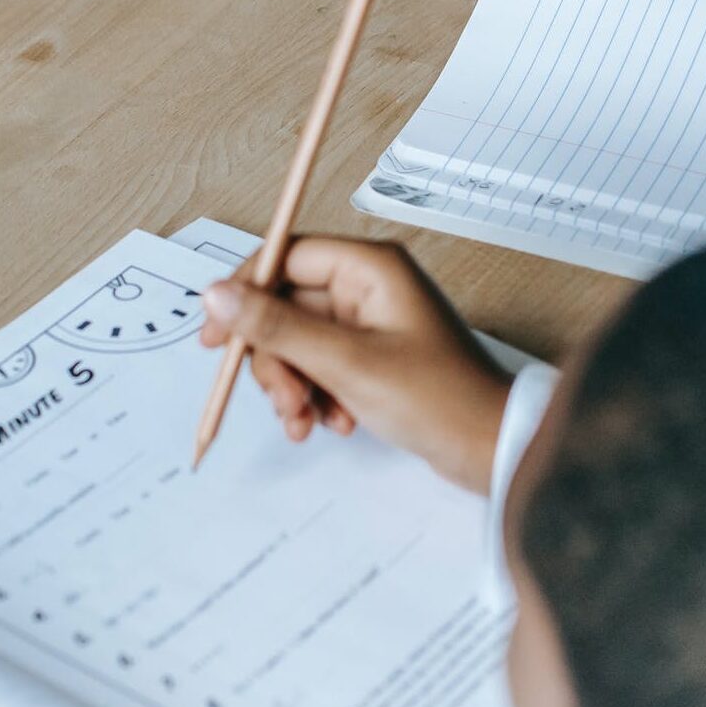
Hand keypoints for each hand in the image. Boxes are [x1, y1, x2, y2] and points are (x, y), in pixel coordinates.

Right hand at [199, 237, 510, 494]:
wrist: (490, 448)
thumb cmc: (439, 399)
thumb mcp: (345, 363)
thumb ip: (276, 328)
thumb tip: (217, 295)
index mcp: (370, 267)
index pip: (284, 257)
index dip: (244, 294)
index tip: (215, 337)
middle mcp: (369, 287)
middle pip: (286, 308)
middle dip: (276, 362)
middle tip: (285, 403)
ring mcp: (371, 323)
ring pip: (299, 344)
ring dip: (294, 386)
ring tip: (309, 422)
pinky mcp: (373, 357)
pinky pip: (321, 367)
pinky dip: (317, 397)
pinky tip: (335, 424)